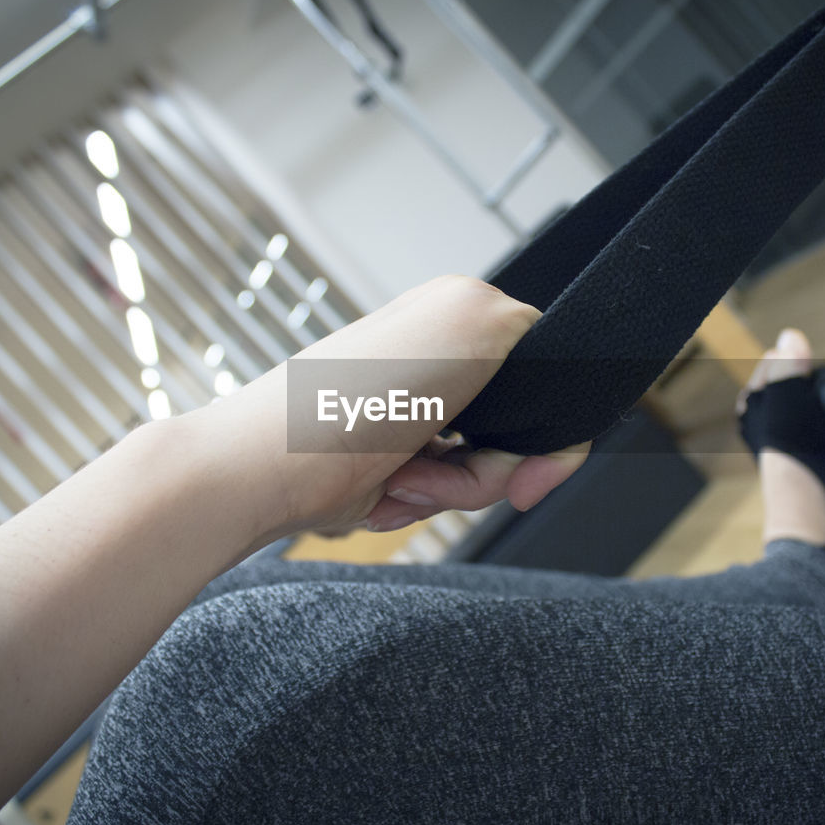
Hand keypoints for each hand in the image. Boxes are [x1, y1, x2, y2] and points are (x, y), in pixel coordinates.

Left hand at [182, 275, 589, 548]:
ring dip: (446, 493)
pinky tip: (377, 495)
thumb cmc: (344, 400)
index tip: (527, 476)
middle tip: (435, 469)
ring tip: (395, 482)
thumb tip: (565, 370)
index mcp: (458, 318)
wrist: (259, 473)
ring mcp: (414, 415)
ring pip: (481, 474)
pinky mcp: (388, 459)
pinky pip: (438, 496)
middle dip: (484, 472)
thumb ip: (535, 327)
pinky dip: (414, 506)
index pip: (548, 381)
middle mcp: (439, 362)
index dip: (544, 436)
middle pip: (517, 436)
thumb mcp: (470, 325)